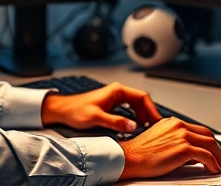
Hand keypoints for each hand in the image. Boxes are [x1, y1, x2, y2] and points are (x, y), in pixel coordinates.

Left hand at [40, 82, 162, 133]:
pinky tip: (136, 127)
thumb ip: (115, 122)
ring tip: (147, 129)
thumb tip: (133, 126)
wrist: (62, 110)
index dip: (152, 109)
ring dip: (143, 116)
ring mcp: (115, 98)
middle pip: (141, 101)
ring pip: (136, 106)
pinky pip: (129, 110)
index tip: (158, 120)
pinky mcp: (111, 105)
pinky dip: (135, 117)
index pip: (142, 97)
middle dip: (149, 113)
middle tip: (155, 127)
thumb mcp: (96, 117)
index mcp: (117, 91)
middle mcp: (117, 92)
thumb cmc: (76, 111)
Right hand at [118, 117, 220, 179]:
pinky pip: (206, 156)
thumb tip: (192, 154)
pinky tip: (214, 169)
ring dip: (218, 157)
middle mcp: (179, 126)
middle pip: (207, 135)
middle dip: (217, 148)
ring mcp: (182, 135)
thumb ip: (176, 142)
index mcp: (173, 122)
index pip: (198, 130)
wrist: (130, 157)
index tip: (213, 150)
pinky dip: (213, 163)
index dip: (208, 141)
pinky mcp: (183, 148)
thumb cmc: (140, 153)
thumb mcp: (160, 141)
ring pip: (210, 144)